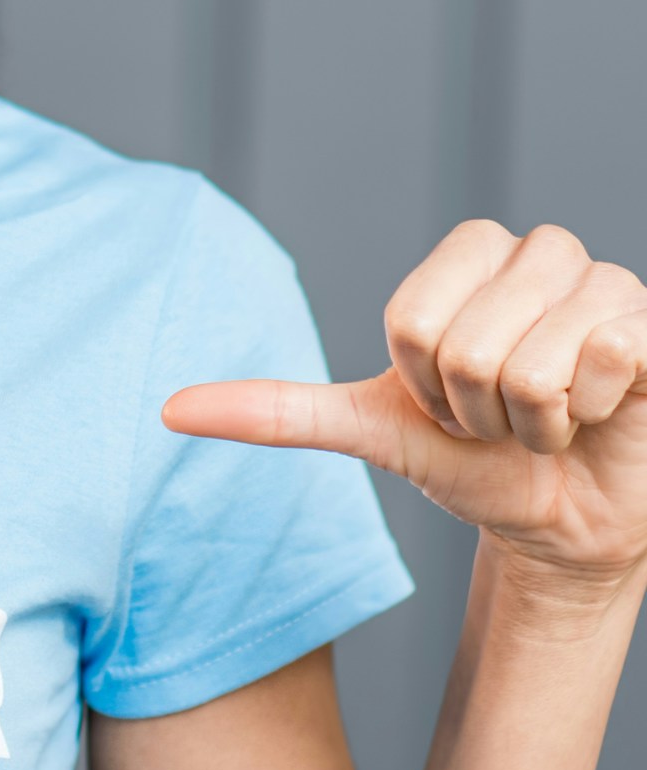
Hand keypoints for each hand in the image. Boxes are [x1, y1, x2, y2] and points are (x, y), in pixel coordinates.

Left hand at [165, 221, 646, 594]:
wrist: (567, 518)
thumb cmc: (473, 462)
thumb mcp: (371, 431)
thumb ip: (276, 413)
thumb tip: (166, 411)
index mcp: (465, 254)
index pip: (411, 323)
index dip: (423, 385)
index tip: (446, 402)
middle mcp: (535, 251)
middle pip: (466, 344)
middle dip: (478, 410)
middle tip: (505, 418)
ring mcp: (601, 280)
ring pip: (532, 360)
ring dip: (533, 419)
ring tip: (551, 418)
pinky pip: (607, 358)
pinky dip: (591, 413)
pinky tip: (601, 414)